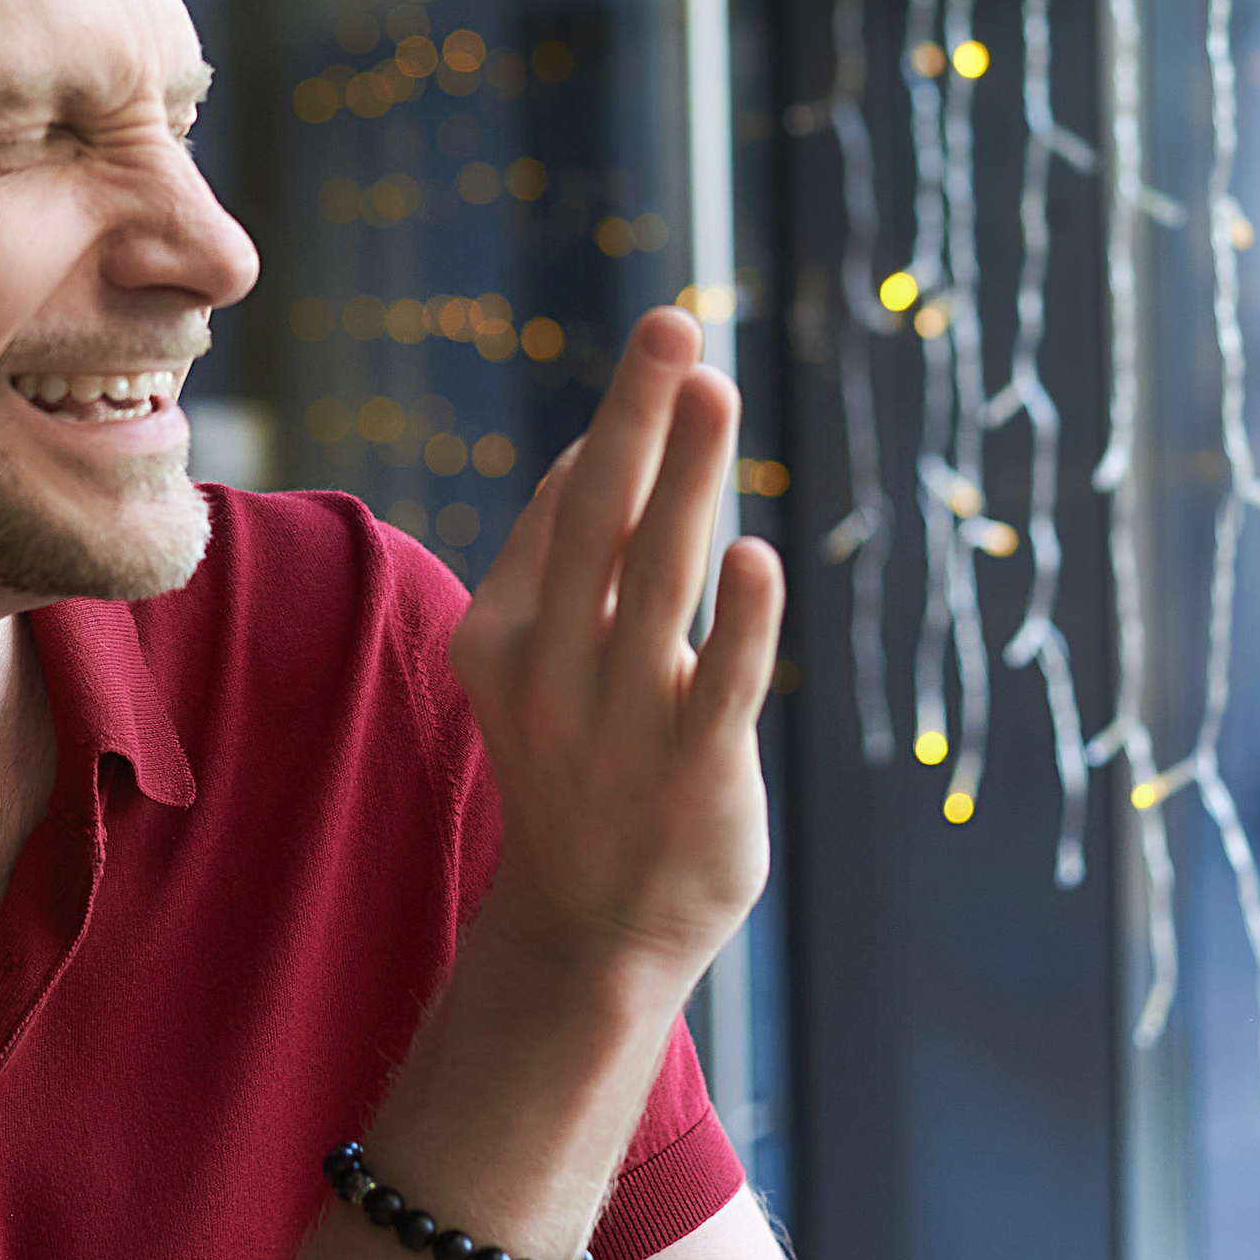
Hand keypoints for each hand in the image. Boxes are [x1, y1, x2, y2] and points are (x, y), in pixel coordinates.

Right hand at [447, 307, 783, 998]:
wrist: (593, 935)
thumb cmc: (578, 775)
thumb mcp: (536, 667)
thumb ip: (557, 566)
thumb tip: (583, 454)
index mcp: (501, 636)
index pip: (565, 512)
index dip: (619, 429)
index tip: (668, 347)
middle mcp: (551, 670)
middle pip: (597, 519)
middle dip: (633, 417)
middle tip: (671, 324)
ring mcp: (621, 723)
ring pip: (659, 579)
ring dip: (689, 478)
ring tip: (715, 390)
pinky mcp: (694, 773)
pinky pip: (721, 685)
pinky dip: (742, 621)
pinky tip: (758, 556)